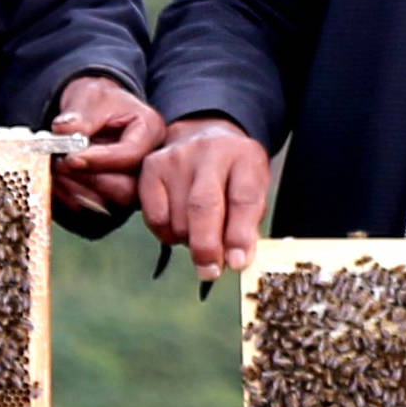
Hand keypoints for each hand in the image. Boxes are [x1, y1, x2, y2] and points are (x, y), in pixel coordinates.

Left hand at [47, 74, 158, 218]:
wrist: (93, 111)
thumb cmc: (97, 101)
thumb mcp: (90, 97)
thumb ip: (80, 115)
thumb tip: (64, 130)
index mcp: (150, 131)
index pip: (131, 155)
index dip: (100, 160)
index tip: (70, 157)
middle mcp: (148, 163)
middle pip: (129, 188)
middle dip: (90, 180)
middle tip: (60, 166)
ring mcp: (134, 184)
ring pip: (114, 205)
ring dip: (79, 193)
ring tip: (55, 174)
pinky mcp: (116, 198)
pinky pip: (99, 212)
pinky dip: (74, 201)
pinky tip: (57, 184)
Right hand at [136, 117, 275, 275]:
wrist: (206, 135)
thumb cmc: (235, 173)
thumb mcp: (254, 189)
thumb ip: (248, 223)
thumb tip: (236, 261)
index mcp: (245, 157)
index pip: (243, 199)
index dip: (239, 236)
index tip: (236, 264)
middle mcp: (209, 151)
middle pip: (203, 206)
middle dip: (206, 247)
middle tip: (210, 271)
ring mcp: (176, 157)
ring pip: (178, 217)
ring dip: (188, 241)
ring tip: (200, 238)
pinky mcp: (151, 167)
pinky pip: (155, 216)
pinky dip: (167, 233)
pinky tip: (179, 228)